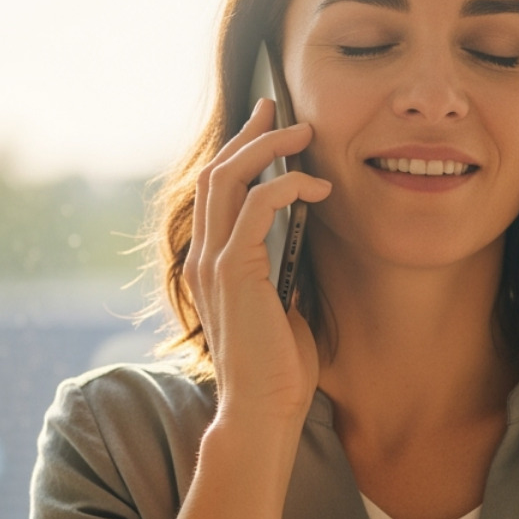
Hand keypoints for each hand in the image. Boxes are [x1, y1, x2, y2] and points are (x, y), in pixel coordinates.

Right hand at [185, 98, 330, 427]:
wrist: (263, 411)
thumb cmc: (277, 368)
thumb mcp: (282, 305)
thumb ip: (281, 269)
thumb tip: (303, 235)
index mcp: (210, 264)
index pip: (216, 192)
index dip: (239, 153)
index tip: (266, 126)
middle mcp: (202, 258)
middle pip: (216, 173)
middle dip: (250, 134)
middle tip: (279, 107)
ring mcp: (213, 264)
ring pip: (228, 180)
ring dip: (267, 148)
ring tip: (302, 132)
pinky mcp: (234, 272)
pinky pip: (255, 208)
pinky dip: (286, 187)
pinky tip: (317, 187)